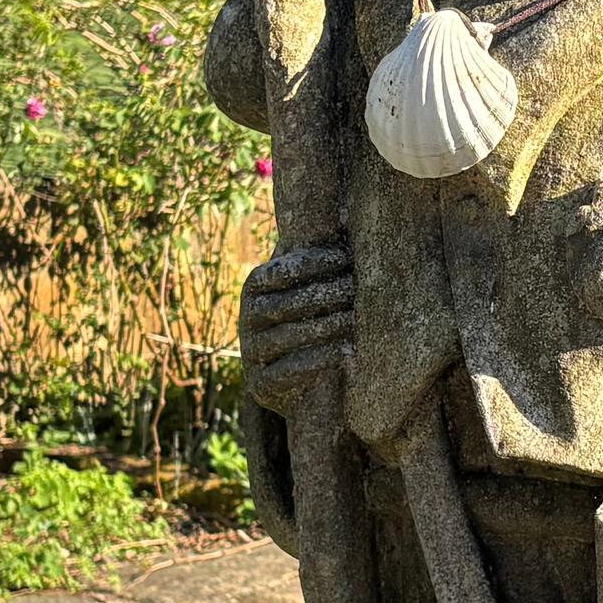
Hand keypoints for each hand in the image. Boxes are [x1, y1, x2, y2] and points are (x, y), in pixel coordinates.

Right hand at [239, 244, 354, 406]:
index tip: (344, 257)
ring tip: (356, 319)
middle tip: (356, 288)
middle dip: (322, 294)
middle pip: (284, 304)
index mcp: (254, 289)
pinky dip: (320, 360)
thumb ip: (314, 261)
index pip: (278, 271)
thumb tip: (342, 216)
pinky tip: (348, 352)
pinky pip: (290, 371)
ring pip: (287, 336)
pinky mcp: (261, 385)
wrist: (296, 384)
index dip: (311, 263)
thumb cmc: (309, 322)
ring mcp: (251, 353)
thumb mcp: (307, 290)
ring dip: (324, 326)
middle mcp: (246, 319)